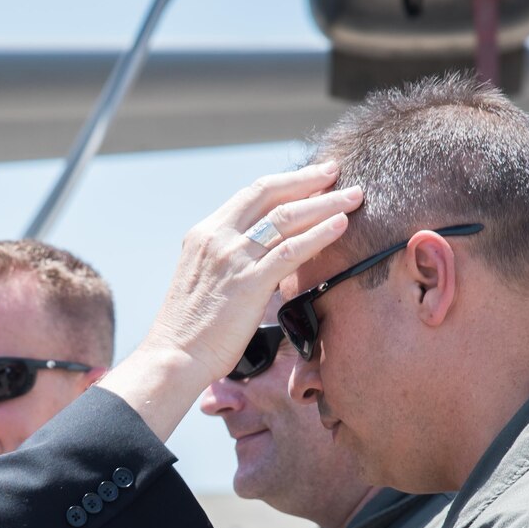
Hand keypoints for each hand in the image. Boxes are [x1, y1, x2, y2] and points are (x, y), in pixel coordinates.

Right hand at [98, 165, 359, 439]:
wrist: (175, 356)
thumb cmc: (191, 328)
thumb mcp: (204, 278)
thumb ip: (228, 258)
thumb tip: (262, 254)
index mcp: (205, 233)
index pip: (251, 194)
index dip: (286, 182)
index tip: (312, 177)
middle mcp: (217, 237)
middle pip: (270, 194)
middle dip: (308, 180)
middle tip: (336, 171)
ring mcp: (233, 258)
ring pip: (287, 217)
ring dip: (325, 203)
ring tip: (354, 196)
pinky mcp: (249, 282)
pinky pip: (292, 250)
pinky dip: (319, 234)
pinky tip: (341, 225)